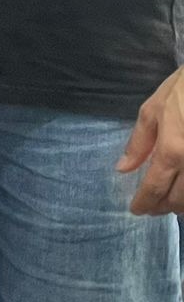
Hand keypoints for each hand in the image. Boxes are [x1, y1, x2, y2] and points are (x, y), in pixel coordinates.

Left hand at [118, 66, 183, 214]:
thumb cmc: (182, 91)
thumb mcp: (153, 110)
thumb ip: (139, 142)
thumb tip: (123, 168)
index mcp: (172, 149)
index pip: (155, 187)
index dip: (145, 202)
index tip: (137, 210)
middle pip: (179, 199)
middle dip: (163, 207)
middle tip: (152, 207)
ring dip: (182, 204)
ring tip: (169, 201)